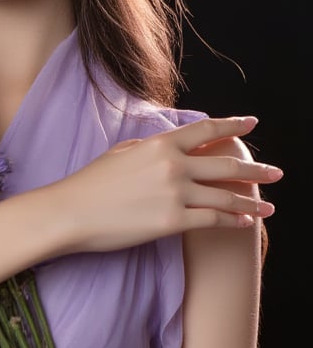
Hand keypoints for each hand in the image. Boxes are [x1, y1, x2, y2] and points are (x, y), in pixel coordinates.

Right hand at [58, 115, 281, 252]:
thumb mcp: (122, 153)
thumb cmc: (90, 184)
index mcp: (161, 144)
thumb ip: (152, 148)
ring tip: (269, 207)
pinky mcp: (171, 222)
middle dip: (256, 170)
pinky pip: (212, 221)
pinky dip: (232, 221)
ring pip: (224, 196)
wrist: (71, 212)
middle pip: (226, 165)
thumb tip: (170, 146)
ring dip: (251, 202)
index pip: (207, 130)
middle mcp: (174, 166)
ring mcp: (174, 194)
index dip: (233, 126)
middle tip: (276, 173)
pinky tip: (244, 223)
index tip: (253, 124)